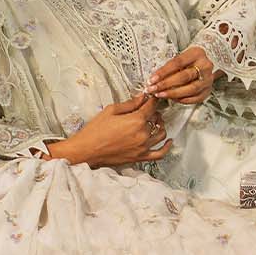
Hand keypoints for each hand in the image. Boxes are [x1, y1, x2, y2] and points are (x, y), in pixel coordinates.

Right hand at [57, 93, 171, 167]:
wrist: (86, 151)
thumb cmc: (95, 131)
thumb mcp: (111, 111)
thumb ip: (129, 104)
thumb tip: (142, 98)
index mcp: (136, 120)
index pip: (151, 106)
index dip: (153, 100)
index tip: (152, 97)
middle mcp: (143, 134)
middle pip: (157, 120)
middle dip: (154, 112)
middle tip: (148, 109)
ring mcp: (143, 147)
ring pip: (161, 134)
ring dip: (160, 126)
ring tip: (155, 122)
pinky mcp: (140, 157)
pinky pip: (160, 154)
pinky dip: (167, 147)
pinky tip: (169, 141)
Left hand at [147, 47, 214, 104]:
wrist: (202, 64)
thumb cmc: (188, 61)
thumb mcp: (180, 58)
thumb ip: (169, 67)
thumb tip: (154, 80)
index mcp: (197, 53)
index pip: (177, 63)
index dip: (163, 72)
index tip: (152, 79)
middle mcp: (205, 66)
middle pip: (184, 77)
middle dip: (166, 84)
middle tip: (154, 89)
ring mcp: (208, 79)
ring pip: (190, 89)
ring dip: (173, 93)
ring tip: (161, 94)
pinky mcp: (208, 90)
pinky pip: (195, 98)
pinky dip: (182, 100)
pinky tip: (172, 99)